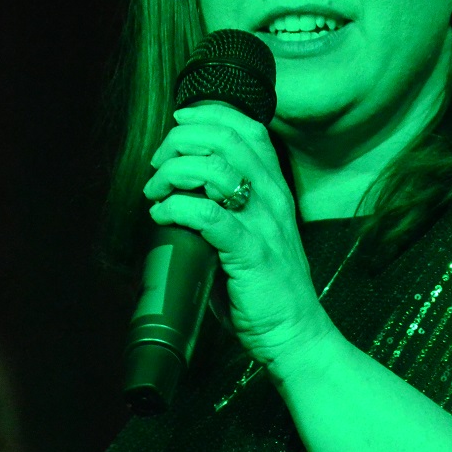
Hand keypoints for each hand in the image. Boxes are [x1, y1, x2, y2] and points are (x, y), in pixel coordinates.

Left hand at [143, 103, 333, 376]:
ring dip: (174, 173)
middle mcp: (273, 199)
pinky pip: (208, 216)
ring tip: (156, 192)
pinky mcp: (250, 253)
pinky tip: (162, 216)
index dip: (208, 117)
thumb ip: (225, 206)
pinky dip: (177, 208)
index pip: (248, 129)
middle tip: (158, 163)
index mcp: (275, 190)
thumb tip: (178, 189)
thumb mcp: (252, 234)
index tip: (178, 126)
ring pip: (215, 170)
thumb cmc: (264, 287)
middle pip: (226, 139)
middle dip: (181, 140)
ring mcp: (264, 224)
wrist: (295, 333)